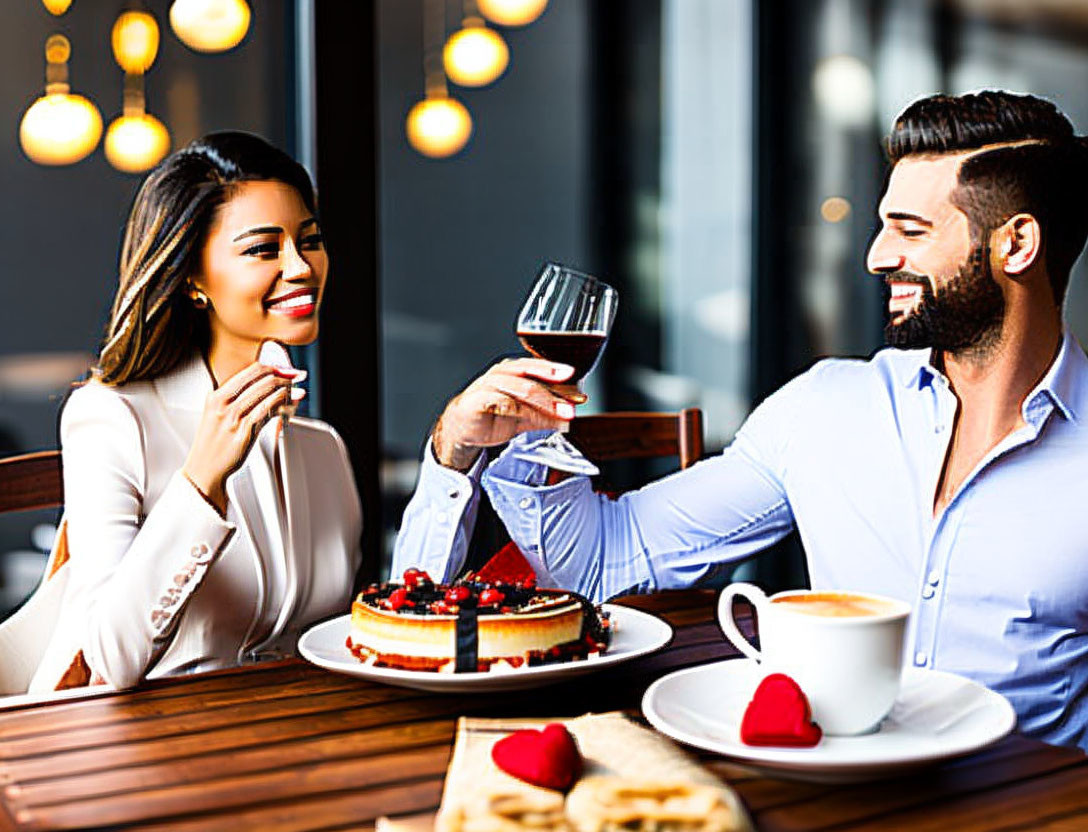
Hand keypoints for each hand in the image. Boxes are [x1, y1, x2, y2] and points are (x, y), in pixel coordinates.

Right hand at [182, 362, 301, 511]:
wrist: (203, 470)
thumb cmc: (214, 444)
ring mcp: (233, 417)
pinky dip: (283, 403)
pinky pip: (268, 410)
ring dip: (287, 389)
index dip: (274, 367)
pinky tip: (291, 403)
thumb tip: (267, 388)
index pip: (251, 370)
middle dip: (285, 375)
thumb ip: (237, 400)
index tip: (288, 369)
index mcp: (216, 395)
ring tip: (297, 391)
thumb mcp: (218, 415)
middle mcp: (223, 403)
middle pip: (261, 377)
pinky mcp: (243, 431)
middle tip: (297, 377)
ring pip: (267, 391)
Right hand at [433, 358, 576, 470]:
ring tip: (563, 414)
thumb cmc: (492, 413)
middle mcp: (503, 373)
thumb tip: (572, 411)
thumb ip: (547, 412)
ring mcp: (489, 385)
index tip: (581, 392)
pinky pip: (503, 403)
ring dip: (545, 402)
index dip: (562, 381)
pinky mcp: (477, 400)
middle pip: (532, 376)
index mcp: (515, 370)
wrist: (461, 427)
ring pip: (520, 388)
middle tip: (574, 402)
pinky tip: (536, 418)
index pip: (541, 370)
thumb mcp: (525, 414)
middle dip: (556, 390)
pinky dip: (522, 411)